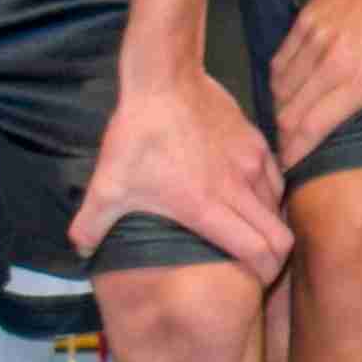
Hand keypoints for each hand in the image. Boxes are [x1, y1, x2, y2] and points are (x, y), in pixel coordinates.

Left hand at [79, 63, 292, 282]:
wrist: (165, 79)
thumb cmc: (137, 135)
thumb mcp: (106, 184)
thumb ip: (91, 224)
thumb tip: (81, 251)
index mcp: (207, 208)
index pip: (258, 251)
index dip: (264, 274)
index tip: (255, 282)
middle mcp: (238, 189)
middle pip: (280, 237)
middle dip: (276, 259)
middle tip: (261, 265)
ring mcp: (252, 164)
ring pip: (279, 208)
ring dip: (271, 225)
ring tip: (253, 231)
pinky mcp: (256, 142)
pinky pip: (276, 179)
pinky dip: (270, 195)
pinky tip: (250, 195)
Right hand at [270, 0, 361, 166]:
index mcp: (359, 81)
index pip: (311, 128)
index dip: (294, 153)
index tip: (289, 170)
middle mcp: (329, 65)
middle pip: (289, 113)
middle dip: (285, 137)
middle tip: (287, 151)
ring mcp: (314, 40)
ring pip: (280, 87)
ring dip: (281, 108)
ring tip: (288, 123)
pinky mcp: (306, 19)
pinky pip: (280, 58)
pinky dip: (280, 78)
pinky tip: (288, 87)